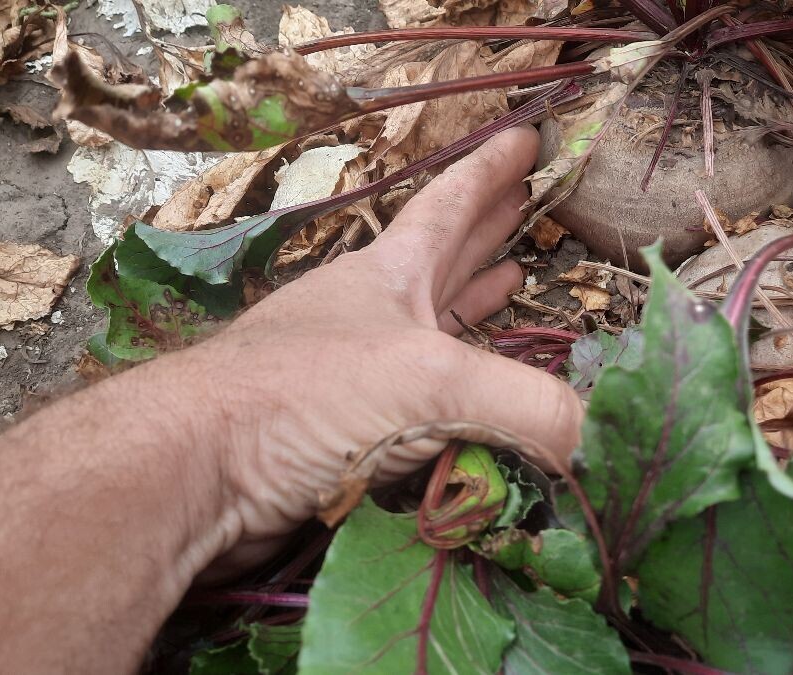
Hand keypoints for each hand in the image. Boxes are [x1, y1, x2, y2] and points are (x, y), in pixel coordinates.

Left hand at [186, 126, 583, 567]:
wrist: (192, 470)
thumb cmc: (303, 394)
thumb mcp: (429, 383)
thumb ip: (526, 405)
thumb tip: (600, 438)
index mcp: (389, 277)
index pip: (451, 206)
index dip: (491, 171)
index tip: (525, 138)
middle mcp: (370, 317)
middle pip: (441, 260)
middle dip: (487, 232)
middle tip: (524, 208)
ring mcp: (350, 373)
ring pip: (429, 332)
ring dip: (470, 306)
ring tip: (510, 281)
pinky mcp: (340, 434)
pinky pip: (418, 405)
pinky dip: (455, 397)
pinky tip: (469, 402)